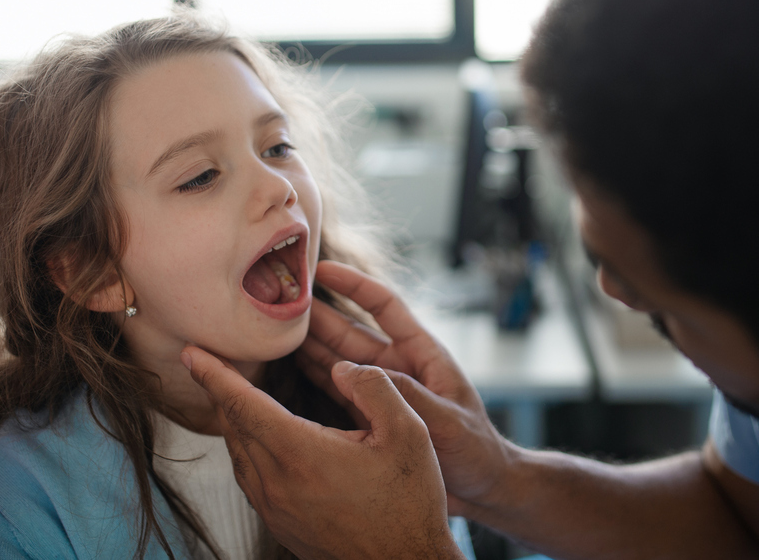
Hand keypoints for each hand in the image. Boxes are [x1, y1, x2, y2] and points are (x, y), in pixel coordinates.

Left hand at [182, 346, 462, 559]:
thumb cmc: (410, 502)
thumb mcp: (409, 433)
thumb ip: (374, 388)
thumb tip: (341, 367)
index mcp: (301, 453)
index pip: (242, 404)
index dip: (214, 374)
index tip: (191, 352)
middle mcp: (277, 482)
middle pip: (233, 426)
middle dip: (221, 390)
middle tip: (217, 360)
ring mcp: (274, 508)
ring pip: (238, 453)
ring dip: (233, 420)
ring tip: (238, 395)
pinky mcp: (280, 525)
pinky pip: (249, 478)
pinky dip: (246, 448)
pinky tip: (262, 439)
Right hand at [300, 260, 518, 516]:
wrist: (482, 489)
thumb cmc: (476, 451)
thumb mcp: (446, 421)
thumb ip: (406, 395)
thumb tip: (352, 371)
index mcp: (423, 354)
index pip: (385, 307)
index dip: (355, 286)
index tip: (323, 269)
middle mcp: (400, 366)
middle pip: (352, 332)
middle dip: (320, 315)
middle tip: (283, 301)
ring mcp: (384, 391)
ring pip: (340, 359)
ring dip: (310, 344)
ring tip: (275, 328)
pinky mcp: (373, 416)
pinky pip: (338, 391)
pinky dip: (315, 377)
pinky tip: (289, 368)